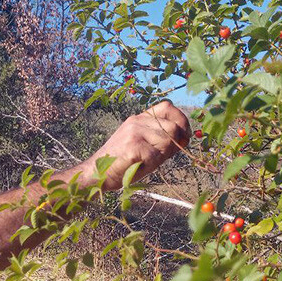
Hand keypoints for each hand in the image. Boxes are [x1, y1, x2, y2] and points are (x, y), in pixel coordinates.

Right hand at [75, 100, 190, 190]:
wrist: (96, 173)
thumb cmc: (122, 163)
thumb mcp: (144, 146)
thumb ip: (162, 139)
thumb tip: (186, 137)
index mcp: (139, 119)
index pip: (168, 107)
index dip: (181, 120)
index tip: (183, 136)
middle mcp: (137, 121)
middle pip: (173, 127)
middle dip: (175, 143)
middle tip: (163, 156)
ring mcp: (134, 132)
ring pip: (167, 141)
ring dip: (162, 156)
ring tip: (145, 162)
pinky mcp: (133, 147)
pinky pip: (156, 156)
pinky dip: (152, 165)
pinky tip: (138, 166)